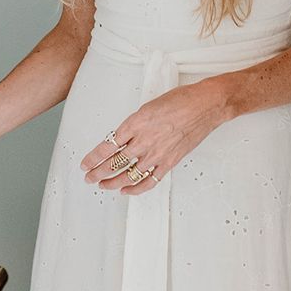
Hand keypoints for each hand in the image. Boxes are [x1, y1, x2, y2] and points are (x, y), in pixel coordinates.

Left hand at [77, 80, 225, 195]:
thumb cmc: (180, 100)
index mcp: (136, 123)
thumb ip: (134, 124)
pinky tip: (126, 190)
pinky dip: (136, 188)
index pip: (107, 146)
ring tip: (102, 185)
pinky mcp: (170, 162)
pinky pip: (149, 180)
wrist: (205, 105)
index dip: (93, 158)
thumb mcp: (148, 106)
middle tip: (88, 177)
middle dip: (98, 173)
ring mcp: (157, 153)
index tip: (85, 164)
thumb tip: (122, 137)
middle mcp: (144, 140)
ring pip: (128, 175)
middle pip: (114, 163)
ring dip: (112, 182)